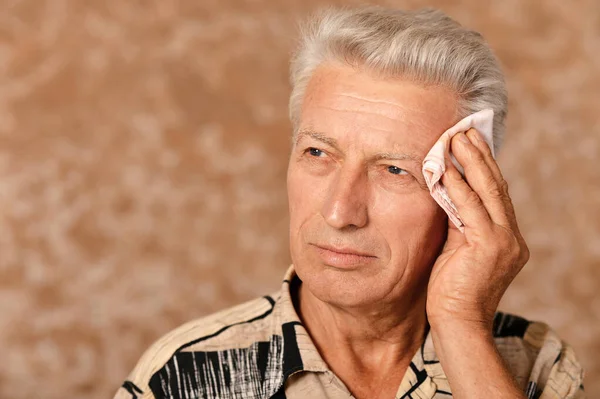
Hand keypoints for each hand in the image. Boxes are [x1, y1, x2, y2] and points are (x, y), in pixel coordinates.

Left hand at [426, 128, 529, 331]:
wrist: (457, 324)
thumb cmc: (451, 291)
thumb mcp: (457, 250)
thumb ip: (457, 223)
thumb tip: (445, 193)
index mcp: (507, 239)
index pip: (496, 195)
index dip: (484, 167)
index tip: (471, 143)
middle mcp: (511, 238)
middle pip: (496, 187)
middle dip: (480, 156)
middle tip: (465, 130)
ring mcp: (504, 242)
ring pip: (488, 192)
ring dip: (471, 162)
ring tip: (457, 138)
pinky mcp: (489, 247)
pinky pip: (471, 209)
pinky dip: (459, 186)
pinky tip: (447, 168)